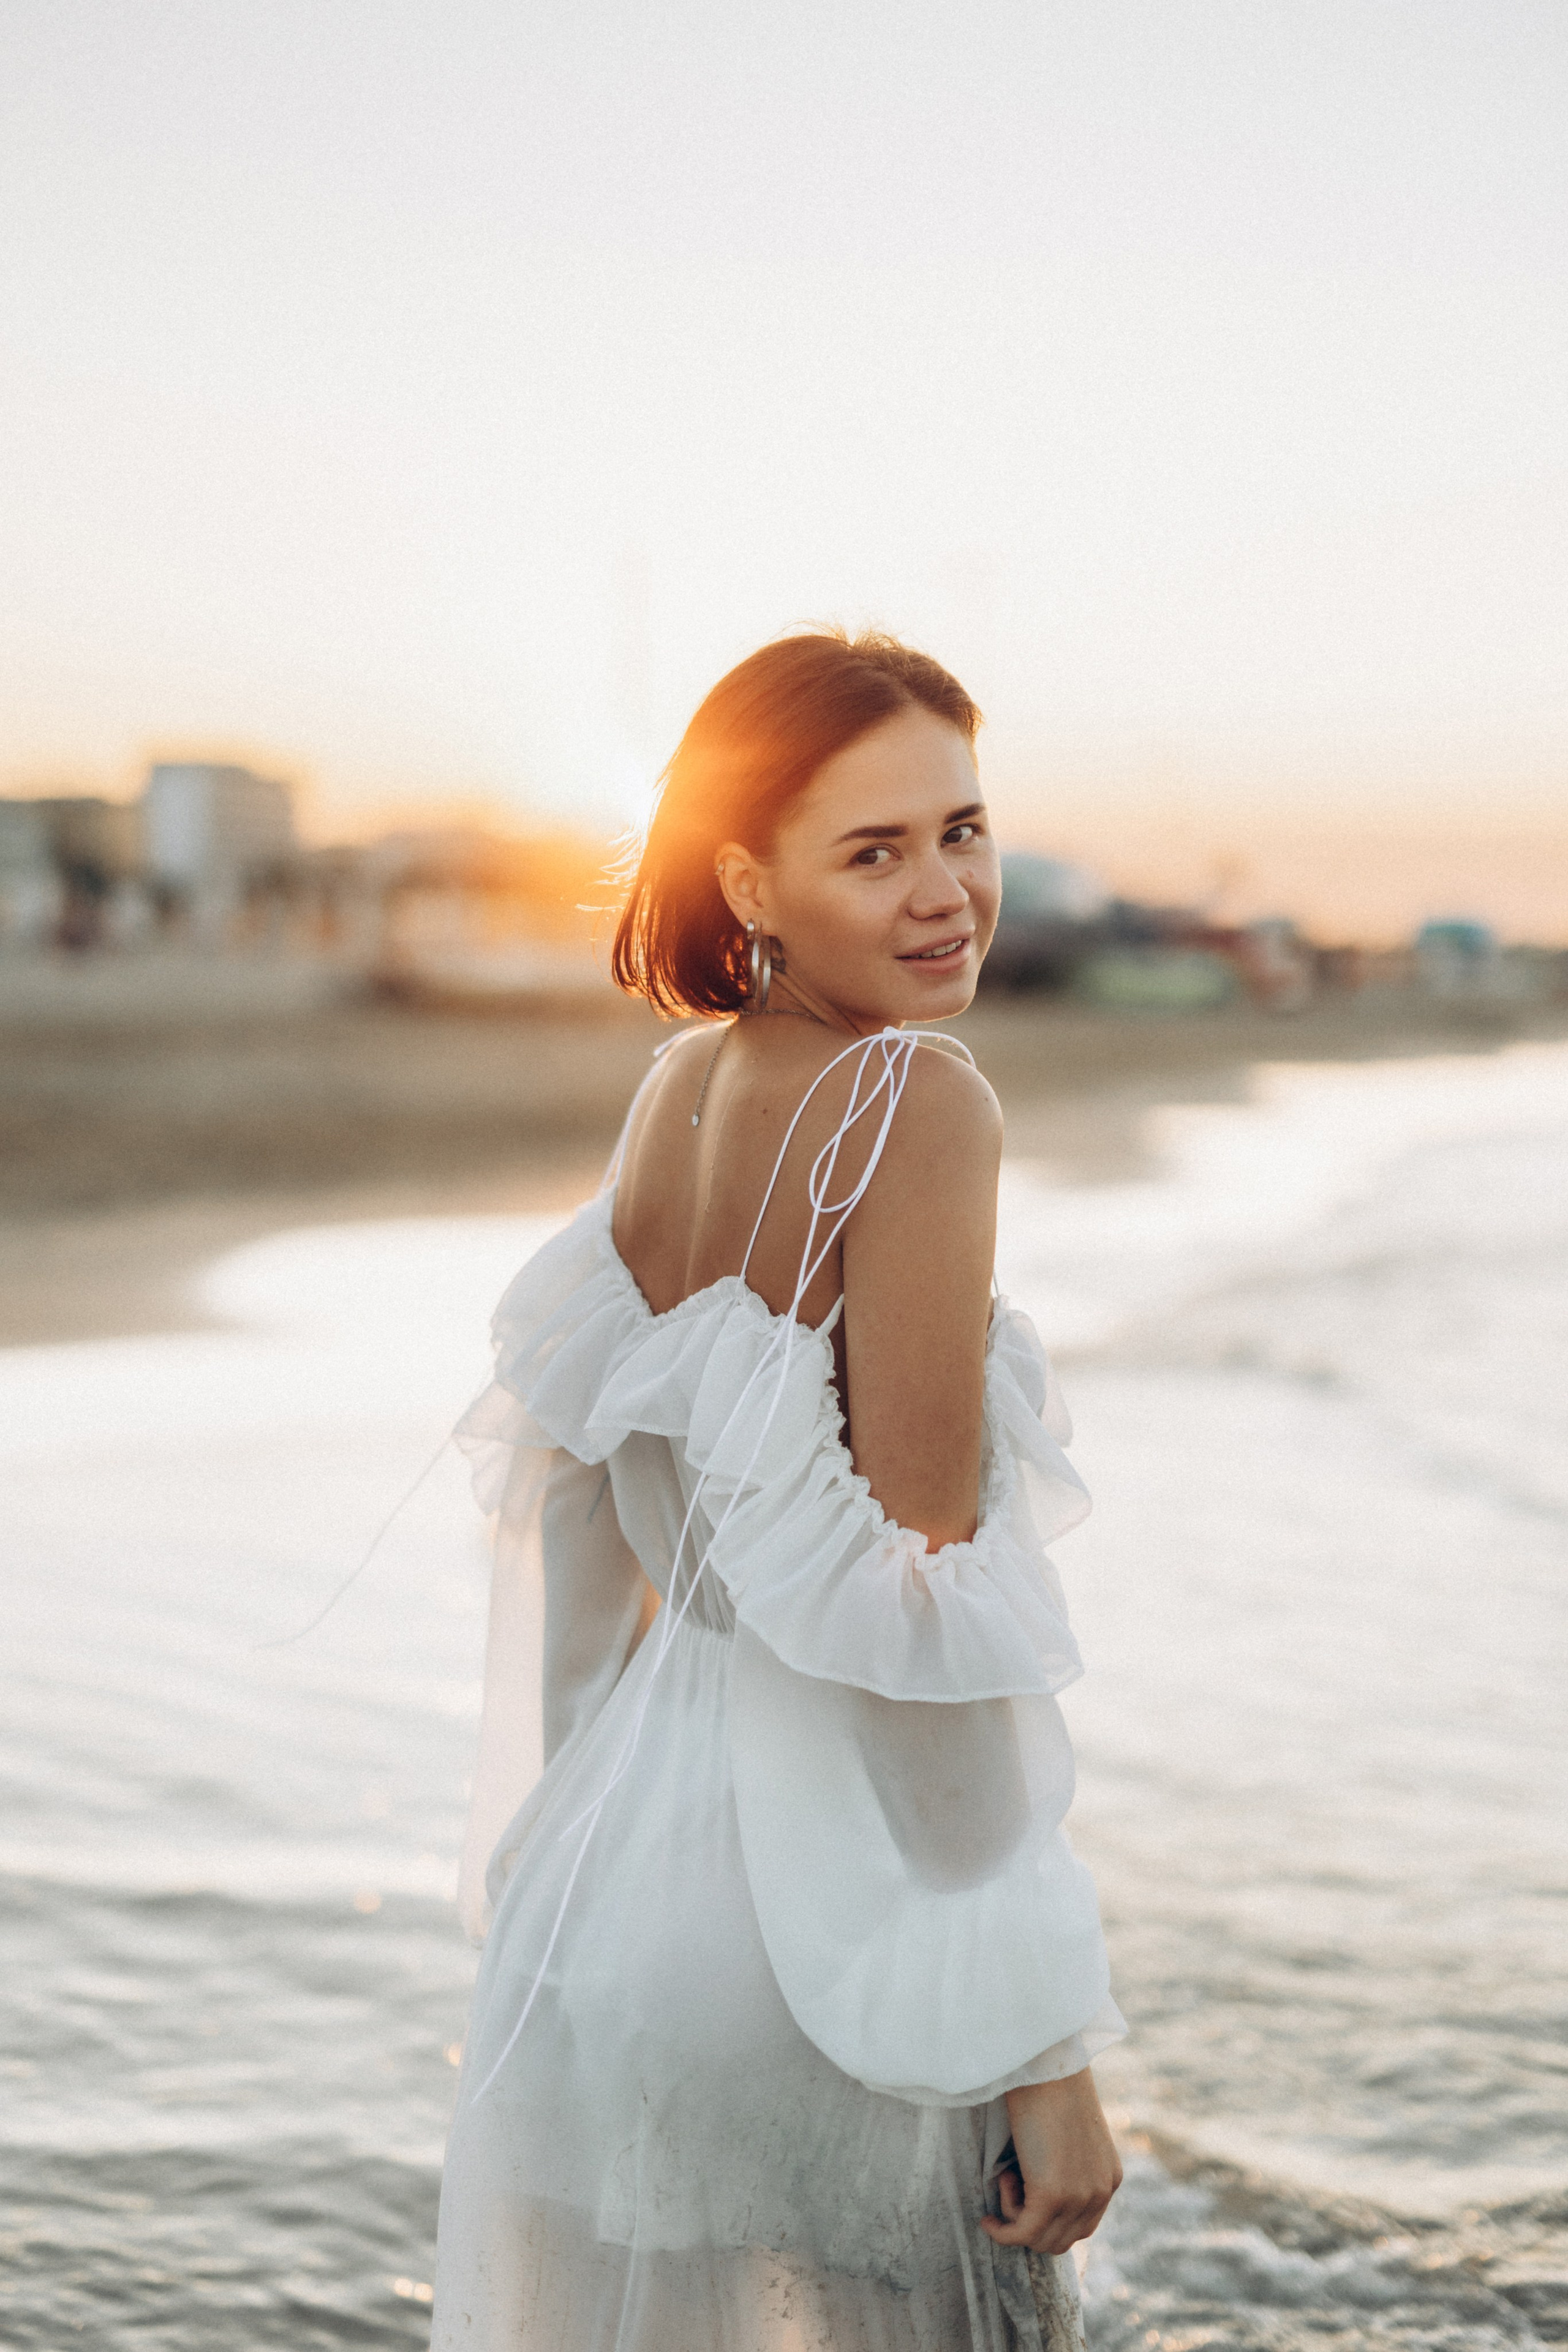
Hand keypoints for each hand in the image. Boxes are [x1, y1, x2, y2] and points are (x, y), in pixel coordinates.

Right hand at [979, 2068, 1122, 2254]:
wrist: (1045, 2063)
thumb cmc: (1049, 2086)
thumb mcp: (1070, 2134)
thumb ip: (1068, 2164)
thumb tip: (1039, 2188)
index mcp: (1109, 2178)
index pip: (1082, 2227)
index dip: (1049, 2223)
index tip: (1023, 2202)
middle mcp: (1100, 2193)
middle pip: (1063, 2240)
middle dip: (1030, 2225)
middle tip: (1011, 2184)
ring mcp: (1079, 2196)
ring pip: (1041, 2239)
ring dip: (1015, 2220)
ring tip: (1005, 2178)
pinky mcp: (1052, 2194)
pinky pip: (1022, 2232)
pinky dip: (1002, 2231)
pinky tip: (987, 2219)